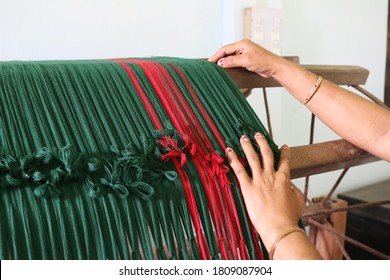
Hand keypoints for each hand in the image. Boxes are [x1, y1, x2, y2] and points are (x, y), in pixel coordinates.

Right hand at [208, 39, 283, 77]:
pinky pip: (235, 61)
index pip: (225, 49)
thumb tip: (220, 62)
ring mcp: (245, 53)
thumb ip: (232, 61)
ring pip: (230, 57)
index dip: (216, 56)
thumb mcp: (246, 61)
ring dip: (224, 62)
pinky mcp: (247, 60)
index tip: (209, 62)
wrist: (274, 67)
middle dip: (218, 58)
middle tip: (210, 66)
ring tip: (216, 68)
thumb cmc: (264, 61)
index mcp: (242, 44)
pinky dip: (229, 65)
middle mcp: (243, 47)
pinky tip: (226, 69)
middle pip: (226, 52)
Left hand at [225, 133, 304, 249]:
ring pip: (252, 157)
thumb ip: (295, 191)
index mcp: (284, 178)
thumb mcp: (298, 202)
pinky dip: (233, 159)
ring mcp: (259, 180)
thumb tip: (292, 187)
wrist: (279, 227)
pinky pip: (239, 170)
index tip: (283, 146)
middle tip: (257, 134)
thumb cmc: (289, 217)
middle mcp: (271, 175)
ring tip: (243, 138)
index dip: (284, 152)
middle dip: (262, 142)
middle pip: (266, 153)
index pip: (284, 161)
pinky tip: (228, 151)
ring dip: (248, 146)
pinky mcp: (248, 187)